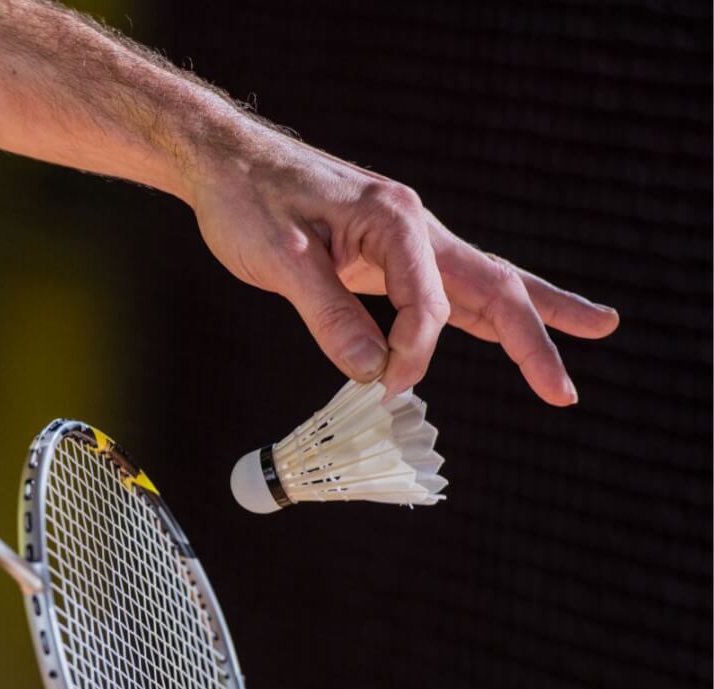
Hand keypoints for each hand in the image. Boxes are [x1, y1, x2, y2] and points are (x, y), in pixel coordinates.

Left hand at [188, 123, 617, 404]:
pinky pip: (447, 287)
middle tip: (566, 390)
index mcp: (394, 220)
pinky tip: (507, 332)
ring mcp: (407, 239)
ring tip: (595, 329)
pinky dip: (482, 312)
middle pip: (492, 283)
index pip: (427, 302)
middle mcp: (414, 226)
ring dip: (531, 315)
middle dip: (536, 336)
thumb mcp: (281, 261)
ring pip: (482, 281)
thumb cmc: (249, 202)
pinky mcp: (388, 253)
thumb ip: (329, 316)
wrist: (228, 163)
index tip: (385, 386)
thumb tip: (372, 372)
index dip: (413, 353)